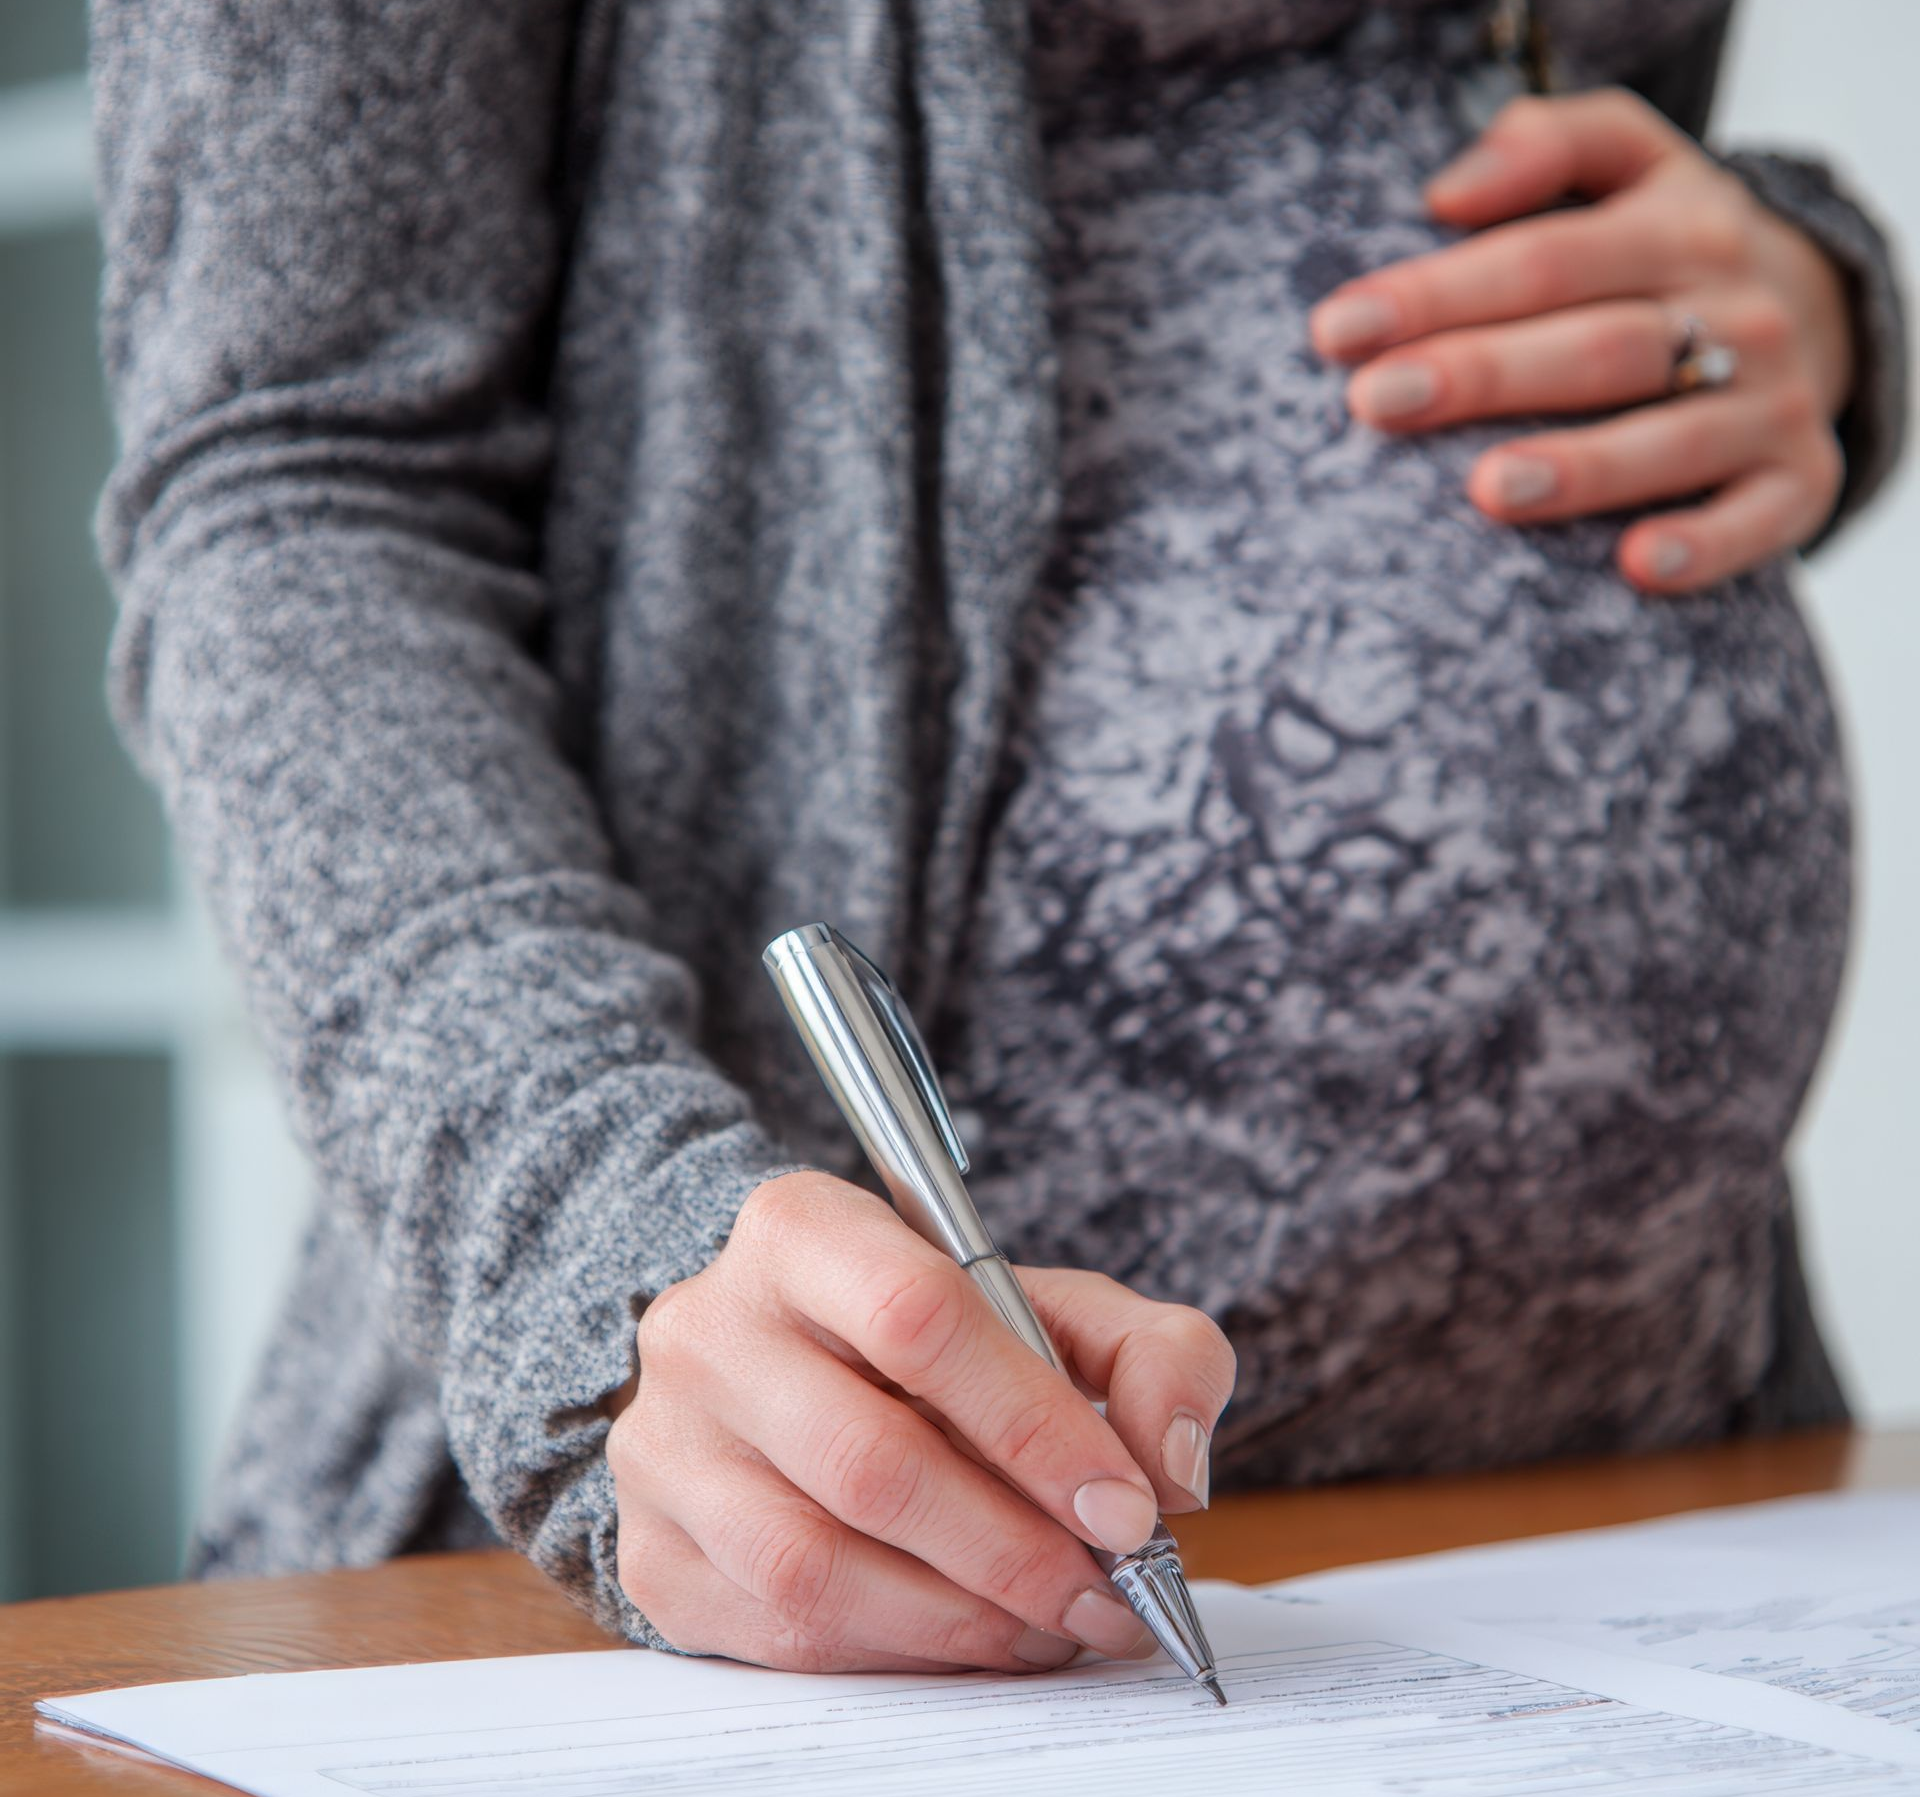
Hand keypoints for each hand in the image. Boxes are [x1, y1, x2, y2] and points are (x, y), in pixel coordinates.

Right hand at [607, 1169, 1235, 1673]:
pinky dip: (895, 1653)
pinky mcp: (651, 1548)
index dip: (1033, 1424)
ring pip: (815, 1564)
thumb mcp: (1055, 1306)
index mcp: (803, 1229)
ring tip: (1051, 1626)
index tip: (1125, 1505)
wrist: (782, 1361)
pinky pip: (778, 1633)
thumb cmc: (934, 1336)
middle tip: (1106, 1594)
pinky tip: (968, 1638)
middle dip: (1013, 1549)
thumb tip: (1170, 1468)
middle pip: (870, 1460)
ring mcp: (664, 1443)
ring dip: (960, 1619)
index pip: (920, 1316)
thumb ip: (1152, 1356)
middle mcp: (709, 1327)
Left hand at [1309, 89, 1854, 594]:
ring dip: (1581, 468)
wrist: (1811, 315)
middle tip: (1376, 404)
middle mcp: (1739, 313)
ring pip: (1673, 437)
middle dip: (1482, 375)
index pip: (1545, 259)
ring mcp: (1774, 402)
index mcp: (1682, 229)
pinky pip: (1760, 520)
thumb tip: (1443, 195)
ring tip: (1486, 491)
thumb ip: (1542, 146)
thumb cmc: (1656, 251)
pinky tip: (1633, 566)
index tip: (1336, 330)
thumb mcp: (1626, 162)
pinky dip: (1704, 547)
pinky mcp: (1800, 481)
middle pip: (1599, 348)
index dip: (1437, 293)